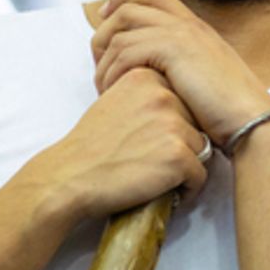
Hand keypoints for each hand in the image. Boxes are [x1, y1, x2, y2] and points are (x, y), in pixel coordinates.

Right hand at [30, 67, 209, 218]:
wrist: (68, 177)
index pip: (182, 100)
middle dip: (182, 144)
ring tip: (160, 178)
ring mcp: (172, 125)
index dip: (173, 124)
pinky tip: (166, 193)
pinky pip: (200, 175)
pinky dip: (187, 190)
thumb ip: (145, 94)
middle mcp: (163, 95)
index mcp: (147, 77)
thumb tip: (178, 103)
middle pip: (195, 122)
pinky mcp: (177, 155)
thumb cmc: (90, 145)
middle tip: (157, 162)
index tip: (155, 141)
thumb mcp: (115, 100)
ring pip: (202, 149)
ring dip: (186, 167)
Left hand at [91, 0, 269, 141]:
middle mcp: (188, 23)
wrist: (252, 121)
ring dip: (104, 58)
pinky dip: (112, 72)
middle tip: (97, 59)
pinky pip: (125, 51)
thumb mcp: (205, 80)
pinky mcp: (174, 50)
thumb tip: (153, 74)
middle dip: (104, 29)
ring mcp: (182, 34)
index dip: (123, 1)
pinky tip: (113, 92)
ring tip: (103, 85)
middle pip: (128, 4)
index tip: (105, 19)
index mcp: (196, 27)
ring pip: (121, 29)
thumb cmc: (230, 112)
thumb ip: (182, 67)